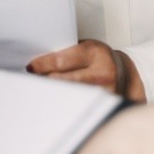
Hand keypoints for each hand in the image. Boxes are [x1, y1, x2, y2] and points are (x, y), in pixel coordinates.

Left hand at [27, 39, 145, 100]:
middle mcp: (103, 73)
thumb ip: (64, 51)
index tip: (30, 68)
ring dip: (53, 94)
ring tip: (42, 90)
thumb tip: (36, 62)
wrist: (123, 70)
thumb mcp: (83, 47)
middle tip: (31, 80)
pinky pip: (80, 106)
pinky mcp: (107, 106)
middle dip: (44, 81)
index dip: (42, 65)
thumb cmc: (97, 57)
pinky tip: (57, 102)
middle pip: (62, 81)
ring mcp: (107, 92)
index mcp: (94, 53)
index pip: (60, 61)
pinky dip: (66, 104)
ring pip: (70, 96)